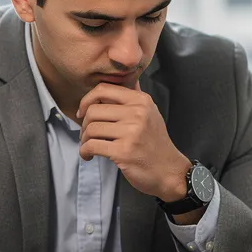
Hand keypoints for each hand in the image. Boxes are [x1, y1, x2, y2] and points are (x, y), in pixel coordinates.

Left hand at [77, 83, 190, 201]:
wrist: (169, 171)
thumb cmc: (155, 144)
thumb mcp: (150, 114)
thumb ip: (133, 98)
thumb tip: (117, 81)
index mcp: (141, 101)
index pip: (103, 89)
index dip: (86, 100)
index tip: (83, 113)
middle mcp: (137, 113)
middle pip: (93, 110)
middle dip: (84, 125)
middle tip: (87, 135)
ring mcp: (131, 133)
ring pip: (91, 129)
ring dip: (84, 140)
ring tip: (89, 146)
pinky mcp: (123, 151)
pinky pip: (92, 146)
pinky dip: (85, 152)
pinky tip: (88, 156)